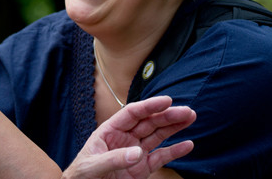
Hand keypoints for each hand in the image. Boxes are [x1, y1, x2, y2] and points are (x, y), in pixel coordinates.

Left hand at [62, 96, 195, 178]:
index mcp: (110, 130)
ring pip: (158, 136)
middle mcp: (125, 138)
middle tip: (187, 111)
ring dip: (174, 127)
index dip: (150, 106)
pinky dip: (175, 151)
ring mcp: (135, 153)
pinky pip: (161, 158)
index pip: (132, 114)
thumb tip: (137, 153)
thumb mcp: (92, 165)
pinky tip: (188, 144)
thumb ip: (113, 159)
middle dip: (168, 115)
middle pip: (149, 122)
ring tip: (190, 117)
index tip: (167, 101)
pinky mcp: (142, 169)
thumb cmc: (81, 175)